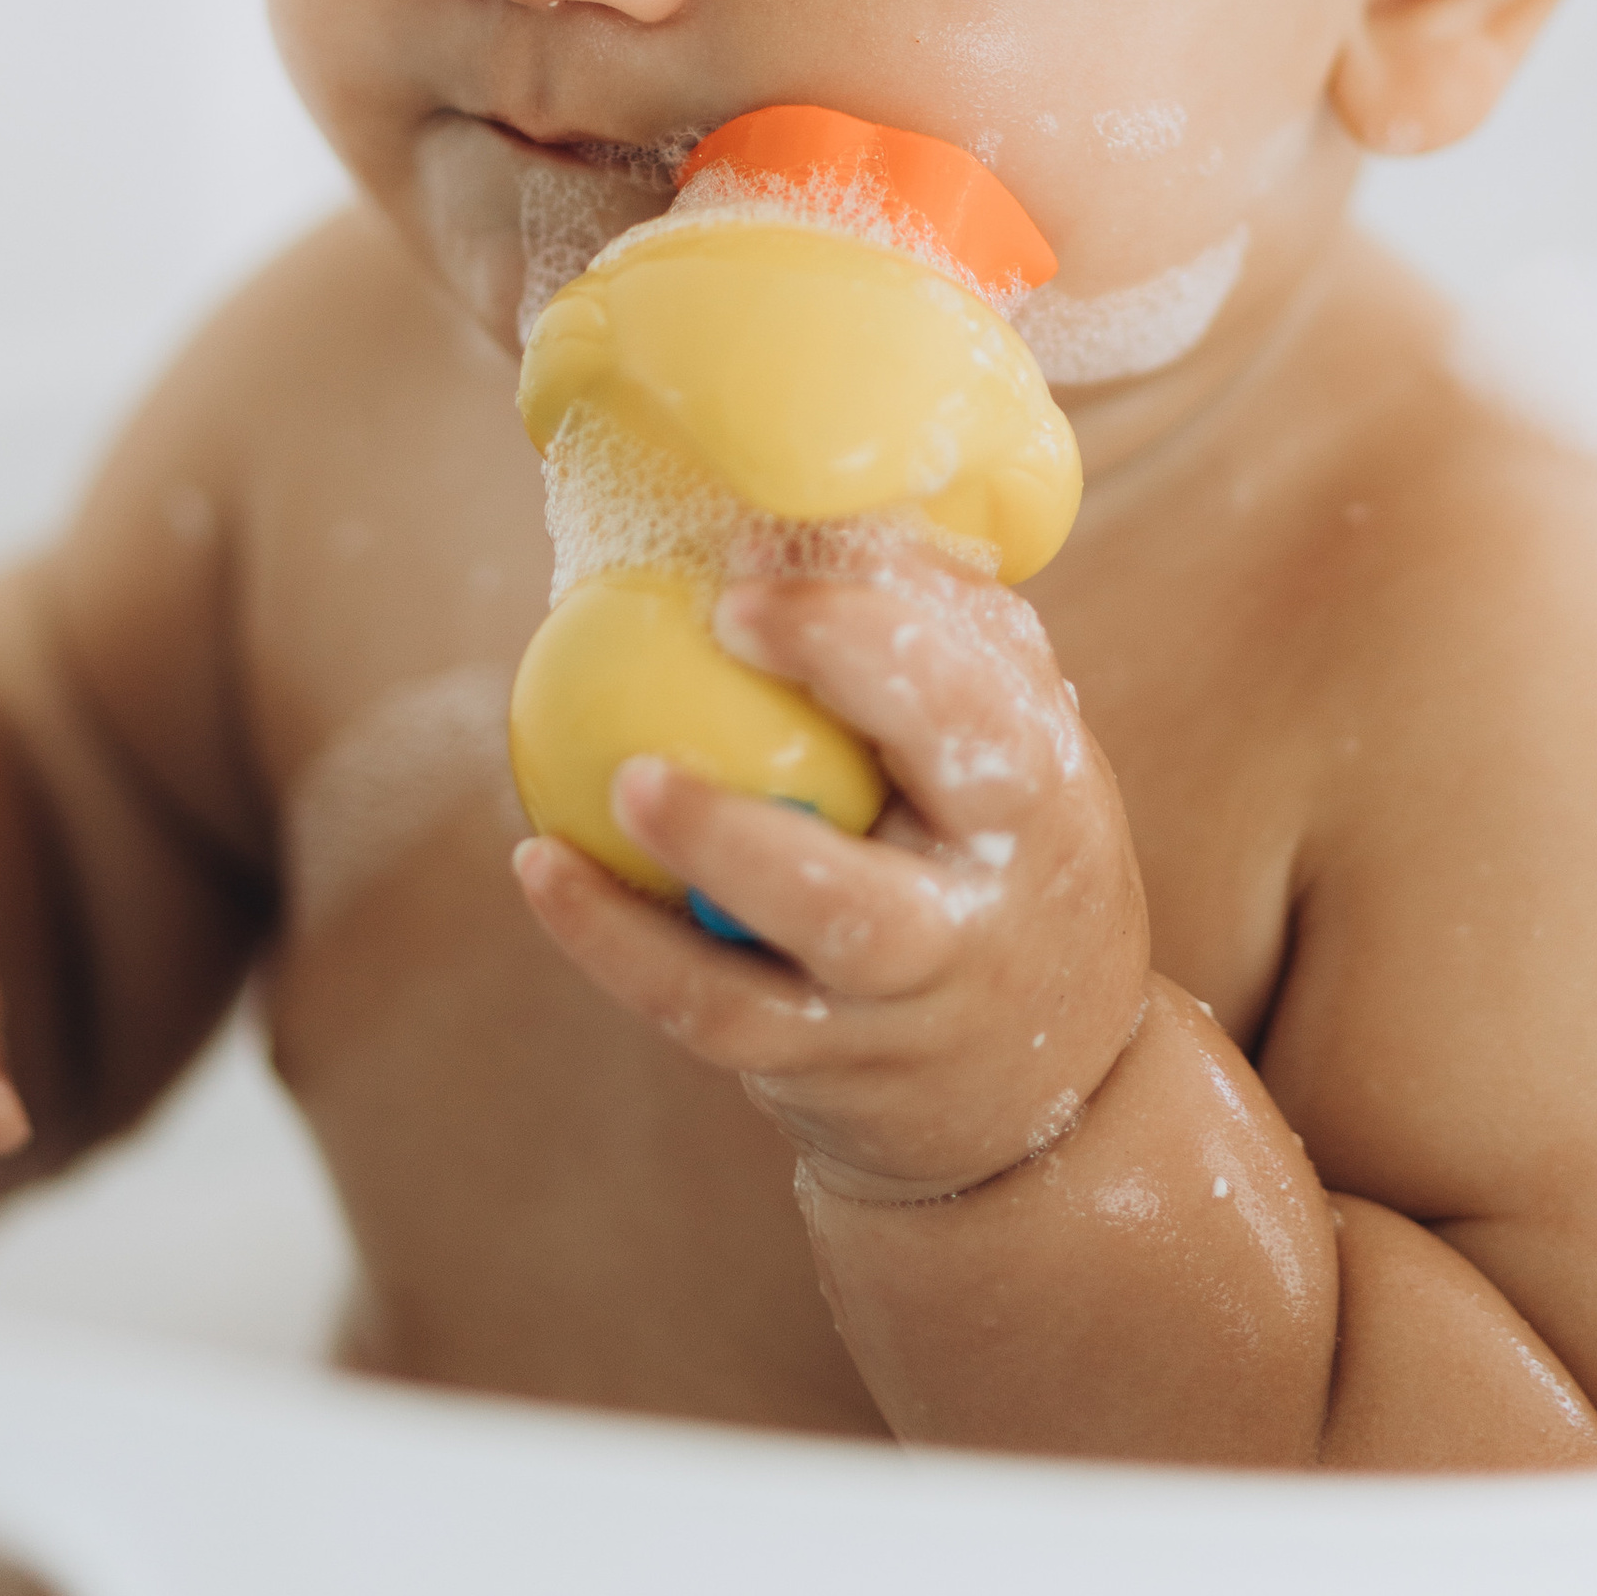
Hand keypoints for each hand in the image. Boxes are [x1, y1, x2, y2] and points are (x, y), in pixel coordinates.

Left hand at [513, 551, 1148, 1198]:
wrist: (1054, 1084)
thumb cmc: (1007, 846)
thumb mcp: (1020, 736)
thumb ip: (941, 626)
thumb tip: (805, 511)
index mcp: (1034, 803)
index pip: (957, 718)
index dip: (850, 643)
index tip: (740, 580)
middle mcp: (967, 927)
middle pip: (863, 898)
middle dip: (753, 821)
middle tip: (654, 732)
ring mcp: (892, 1015)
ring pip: (774, 977)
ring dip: (688, 881)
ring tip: (608, 788)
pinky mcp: (822, 1068)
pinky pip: (710, 1011)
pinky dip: (616, 944)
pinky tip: (542, 866)